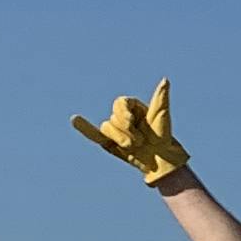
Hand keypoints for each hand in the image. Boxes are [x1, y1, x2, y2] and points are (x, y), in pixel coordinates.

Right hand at [71, 77, 191, 187]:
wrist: (162, 160)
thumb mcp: (162, 117)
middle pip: (113, 117)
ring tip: (133, 146)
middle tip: (141, 141)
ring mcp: (115, 130)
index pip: (120, 103)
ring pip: (106, 128)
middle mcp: (122, 117)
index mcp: (132, 107)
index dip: (123, 112)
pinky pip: (94, 135)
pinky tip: (75, 119)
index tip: (132, 121)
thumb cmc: (163, 137)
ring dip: (119, 138)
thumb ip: (160, 98)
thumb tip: (165, 80)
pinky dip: (85, 128)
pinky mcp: (109, 143)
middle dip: (126, 130)